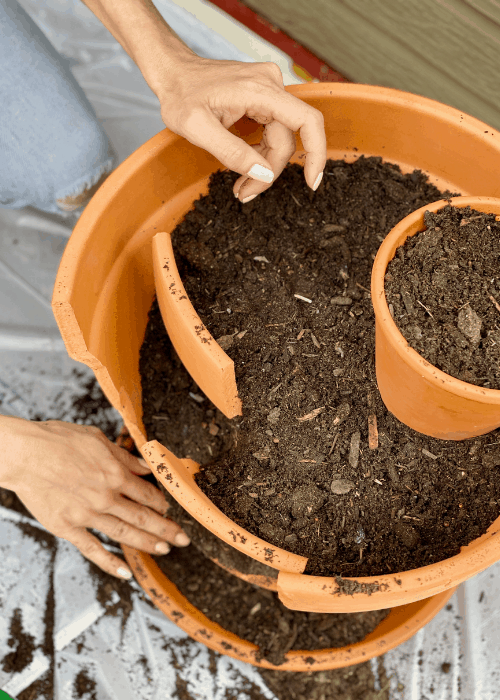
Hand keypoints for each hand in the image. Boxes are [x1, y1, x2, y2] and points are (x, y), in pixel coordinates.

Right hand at [0, 417, 189, 578]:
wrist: (23, 454)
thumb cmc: (57, 440)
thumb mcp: (97, 439)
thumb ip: (123, 456)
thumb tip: (144, 466)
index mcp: (114, 473)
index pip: (147, 494)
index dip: (162, 503)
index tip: (171, 510)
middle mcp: (105, 496)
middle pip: (143, 516)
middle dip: (166, 529)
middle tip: (183, 538)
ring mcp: (87, 514)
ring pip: (125, 533)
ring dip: (147, 543)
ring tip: (165, 551)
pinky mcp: (68, 527)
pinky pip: (93, 549)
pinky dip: (110, 563)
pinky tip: (125, 573)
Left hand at [157, 56, 326, 202]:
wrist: (174, 73)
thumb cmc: (181, 96)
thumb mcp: (197, 129)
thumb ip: (232, 152)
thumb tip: (265, 173)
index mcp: (260, 89)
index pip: (307, 121)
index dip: (316, 153)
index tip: (311, 182)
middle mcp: (271, 85)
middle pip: (288, 139)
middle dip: (269, 171)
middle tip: (245, 194)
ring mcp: (269, 89)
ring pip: (281, 139)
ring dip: (265, 166)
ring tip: (241, 187)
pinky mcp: (264, 97)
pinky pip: (272, 132)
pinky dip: (261, 154)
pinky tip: (245, 167)